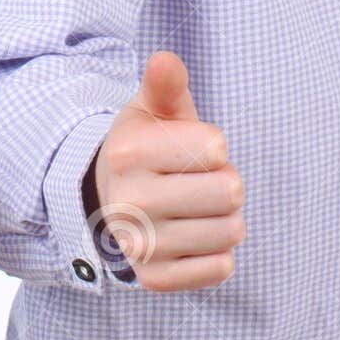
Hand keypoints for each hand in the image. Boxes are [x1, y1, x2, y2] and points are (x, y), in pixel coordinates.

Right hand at [92, 51, 245, 292]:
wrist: (107, 200)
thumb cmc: (145, 148)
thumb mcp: (151, 111)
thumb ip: (165, 84)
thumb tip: (166, 60)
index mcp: (128, 153)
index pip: (217, 146)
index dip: (213, 144)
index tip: (188, 149)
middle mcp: (129, 202)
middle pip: (230, 191)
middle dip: (226, 181)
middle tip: (199, 181)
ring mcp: (140, 245)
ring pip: (231, 231)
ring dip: (225, 217)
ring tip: (196, 208)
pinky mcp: (155, 279)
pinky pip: (221, 267)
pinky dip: (216, 251)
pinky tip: (191, 236)